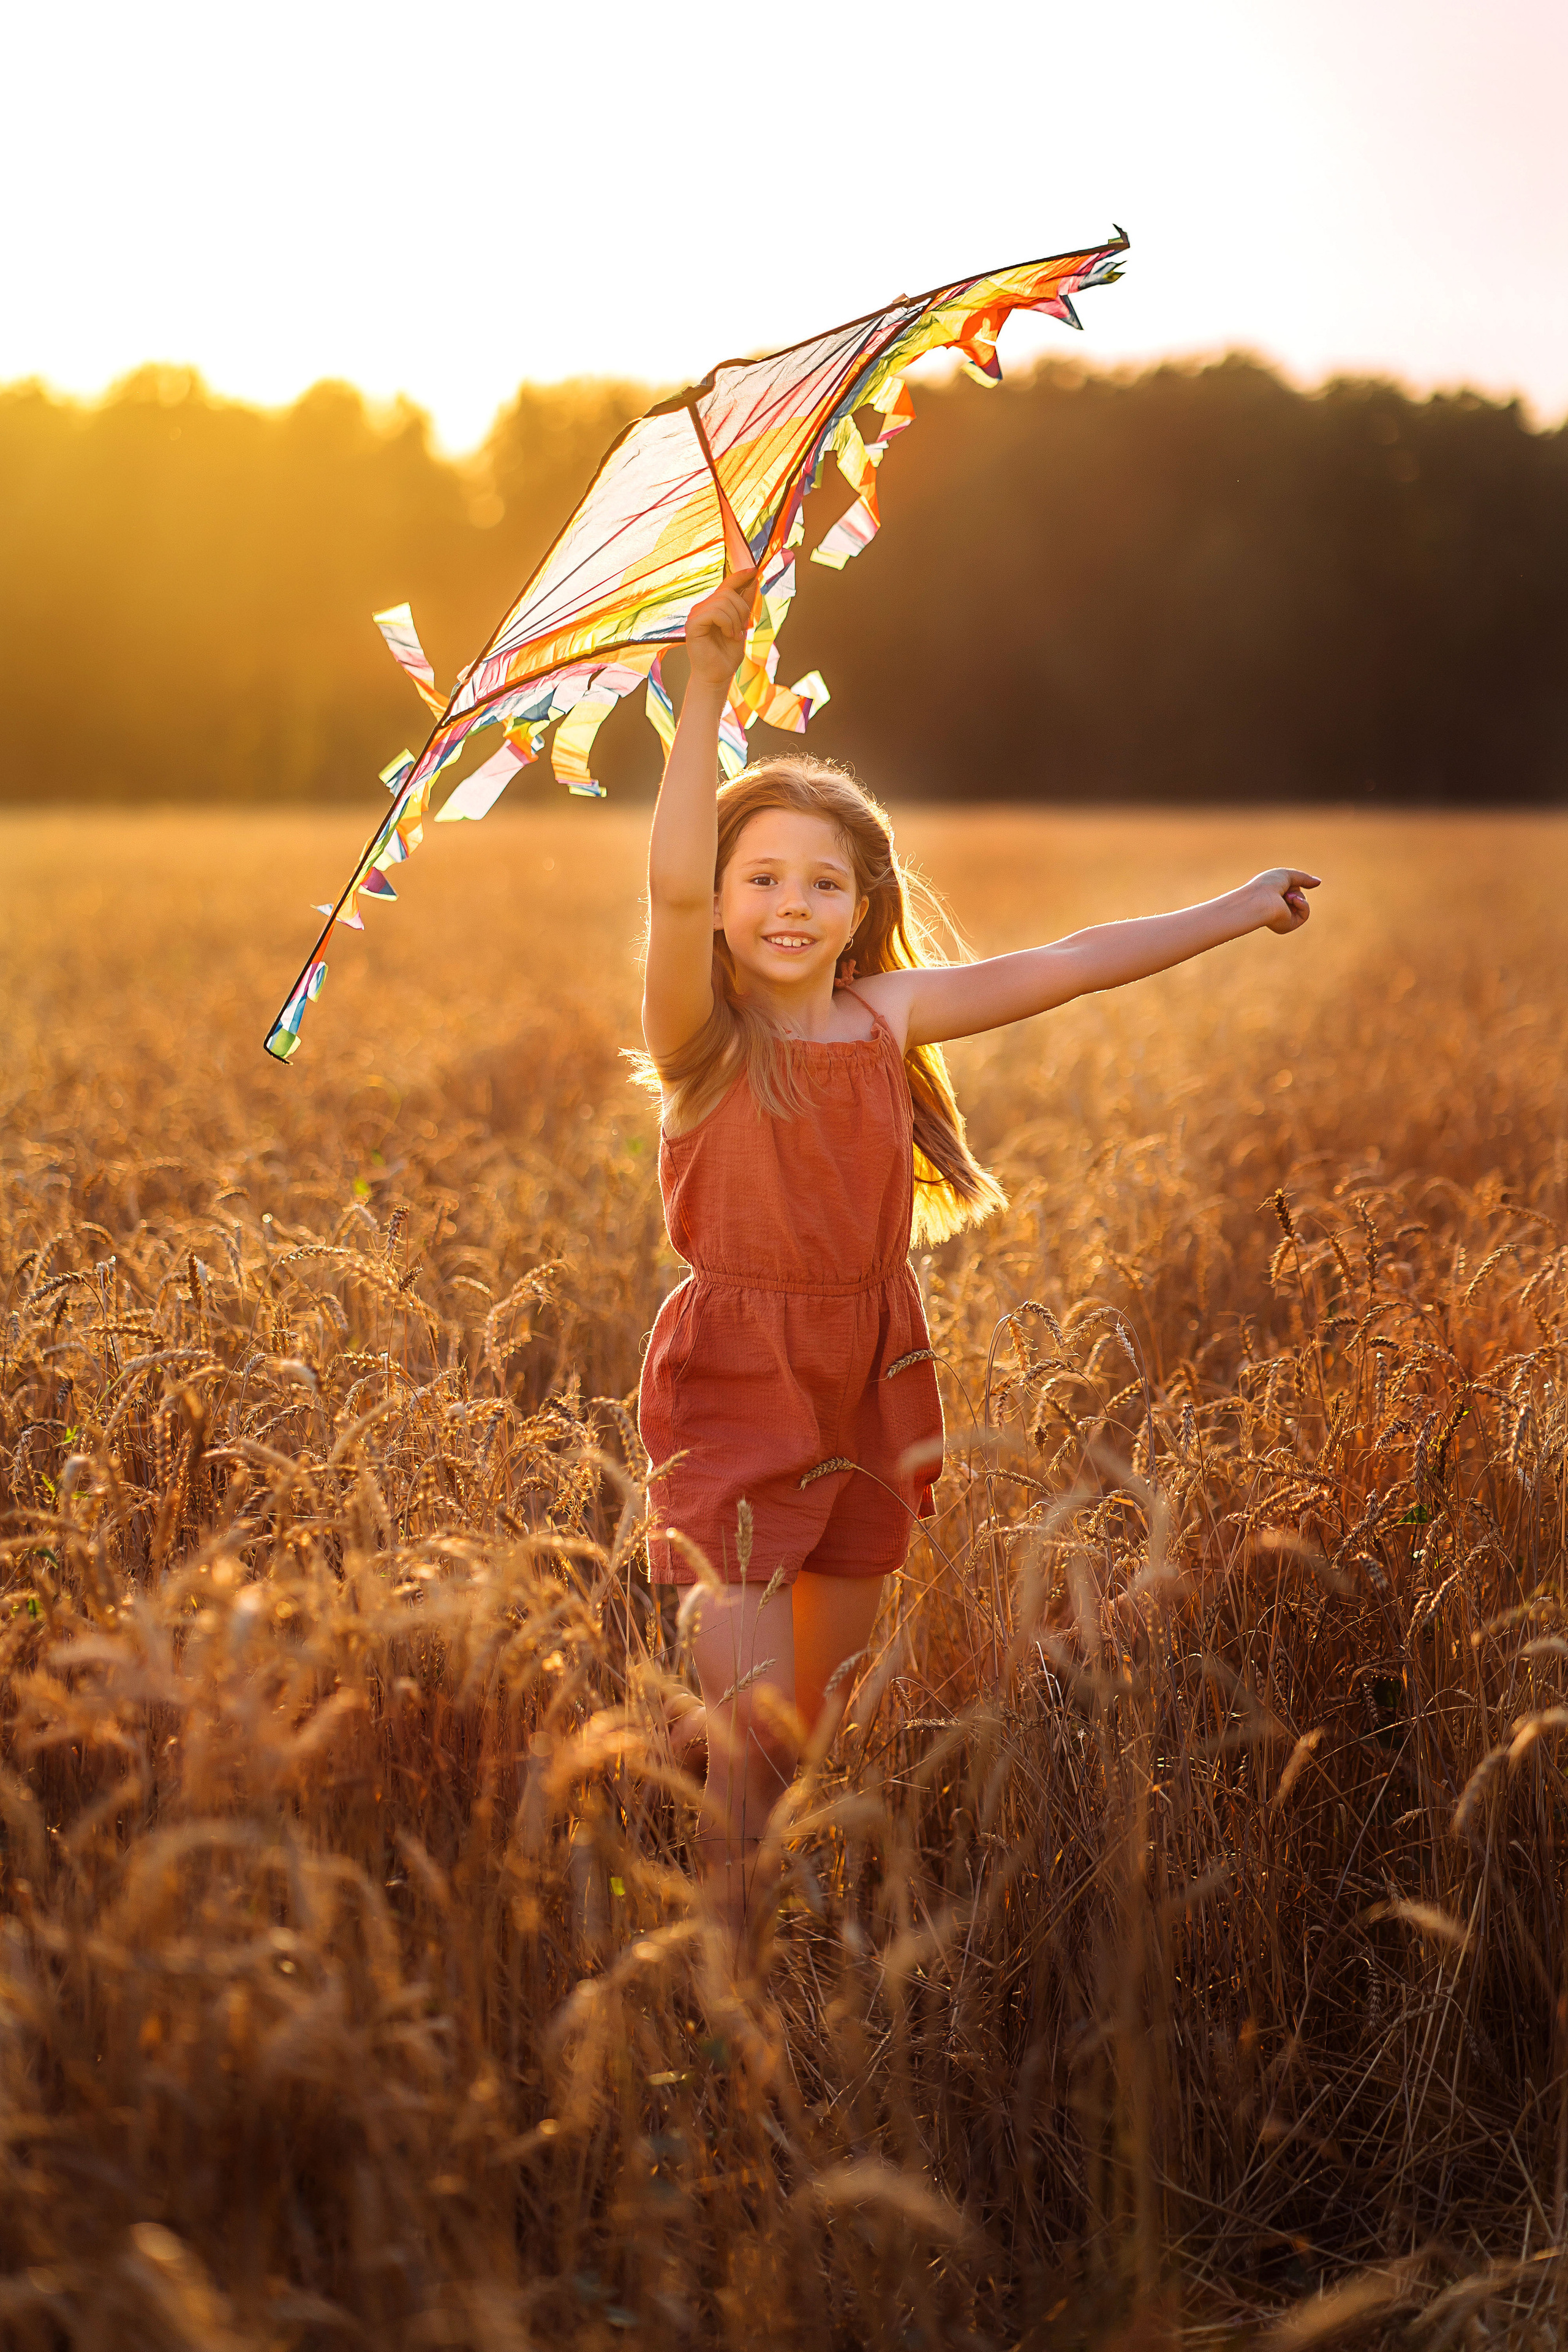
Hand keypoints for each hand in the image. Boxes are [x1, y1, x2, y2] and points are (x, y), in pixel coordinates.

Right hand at [685, 568, 757, 687]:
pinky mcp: (693, 625)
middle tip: (742, 629)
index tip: (754, 570)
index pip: (726, 585)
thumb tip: (753, 581)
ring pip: (723, 602)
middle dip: (742, 610)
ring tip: (735, 636)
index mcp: (712, 607)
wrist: (717, 676)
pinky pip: (715, 613)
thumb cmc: (727, 655)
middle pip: (728, 593)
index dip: (740, 576)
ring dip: (735, 620)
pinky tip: (729, 635)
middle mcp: (702, 608)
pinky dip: (727, 623)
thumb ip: (744, 605)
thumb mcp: (741, 626)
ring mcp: (695, 615)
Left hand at [1252, 868, 1320, 934]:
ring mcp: (1281, 919)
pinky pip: (1305, 914)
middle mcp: (1275, 909)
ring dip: (1298, 896)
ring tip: (1286, 895)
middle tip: (1283, 890)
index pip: (1290, 889)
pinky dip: (1303, 905)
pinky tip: (1293, 900)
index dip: (1291, 883)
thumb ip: (1303, 878)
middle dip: (1294, 890)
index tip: (1282, 880)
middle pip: (1297, 896)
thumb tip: (1319, 882)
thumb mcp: (1287, 875)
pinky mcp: (1287, 926)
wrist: (1259, 900)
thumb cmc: (1267, 885)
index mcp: (1271, 897)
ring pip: (1302, 905)